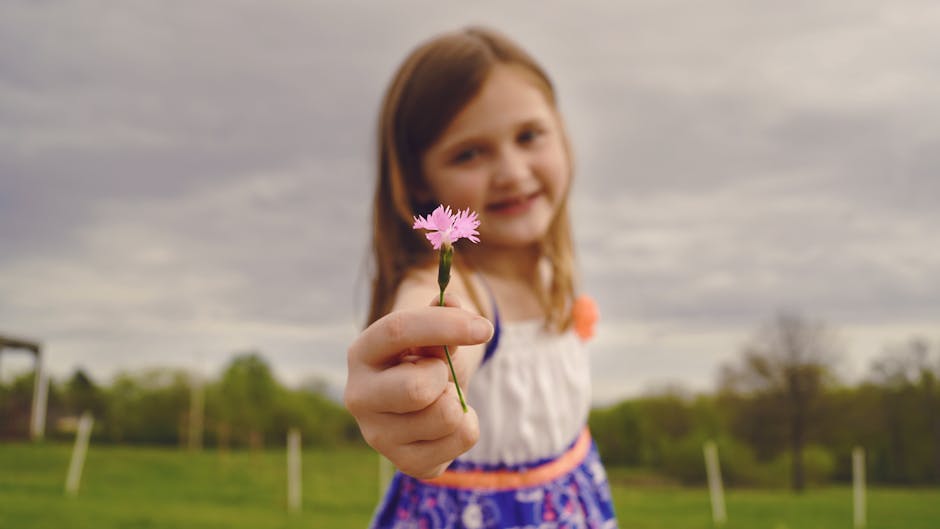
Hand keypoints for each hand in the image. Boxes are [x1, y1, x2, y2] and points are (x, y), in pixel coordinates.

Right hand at [344, 295, 493, 478]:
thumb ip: (444, 315)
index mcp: (362, 353)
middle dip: (444, 376)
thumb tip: (454, 301)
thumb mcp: (431, 333)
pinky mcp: (406, 463)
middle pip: (416, 389)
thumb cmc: (424, 357)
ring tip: (442, 397)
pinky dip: (467, 425)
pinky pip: (461, 440)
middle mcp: (359, 397)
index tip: (483, 328)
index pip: (397, 331)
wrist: (419, 399)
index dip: (444, 325)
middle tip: (441, 374)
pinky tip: (447, 423)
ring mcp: (378, 436)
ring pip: (445, 416)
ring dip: (457, 400)